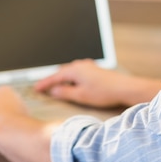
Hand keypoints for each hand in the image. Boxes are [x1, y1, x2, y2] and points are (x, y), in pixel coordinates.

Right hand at [35, 58, 160, 107]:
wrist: (124, 88)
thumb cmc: (104, 92)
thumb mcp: (80, 96)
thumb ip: (65, 92)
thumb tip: (53, 91)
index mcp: (75, 70)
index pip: (55, 77)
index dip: (44, 83)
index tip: (36, 88)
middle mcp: (80, 65)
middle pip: (61, 72)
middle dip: (52, 80)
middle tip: (42, 88)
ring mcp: (88, 66)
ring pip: (70, 72)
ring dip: (62, 79)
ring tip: (56, 87)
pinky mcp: (95, 70)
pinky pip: (78, 72)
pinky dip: (72, 78)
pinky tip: (74, 83)